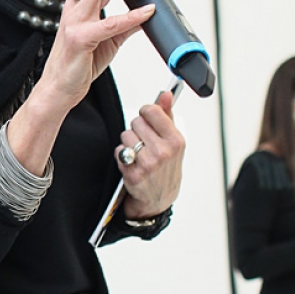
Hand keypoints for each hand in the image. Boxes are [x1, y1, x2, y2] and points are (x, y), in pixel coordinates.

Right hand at [37, 0, 160, 117]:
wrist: (60, 87)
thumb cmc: (78, 63)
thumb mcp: (107, 39)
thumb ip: (125, 25)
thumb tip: (145, 14)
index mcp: (81, 2)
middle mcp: (77, 6)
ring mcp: (76, 20)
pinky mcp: (80, 38)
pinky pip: (109, 23)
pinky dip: (131, 16)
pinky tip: (146, 13)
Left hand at [116, 89, 184, 218]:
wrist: (158, 199)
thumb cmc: (166, 169)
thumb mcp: (173, 142)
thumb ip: (167, 115)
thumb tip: (166, 94)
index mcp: (175, 141)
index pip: (151, 111)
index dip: (146, 114)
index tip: (147, 121)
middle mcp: (163, 152)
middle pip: (136, 122)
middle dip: (137, 130)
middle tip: (144, 143)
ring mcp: (148, 164)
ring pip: (125, 135)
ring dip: (128, 143)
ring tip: (138, 154)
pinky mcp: (133, 174)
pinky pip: (118, 151)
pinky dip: (122, 155)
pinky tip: (131, 163)